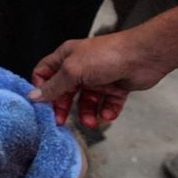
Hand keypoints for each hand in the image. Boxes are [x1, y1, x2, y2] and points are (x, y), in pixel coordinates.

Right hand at [28, 31, 167, 126]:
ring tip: (92, 121)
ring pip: (86, 101)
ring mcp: (98, 78)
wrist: (144, 56)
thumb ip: (53, 86)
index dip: (41, 88)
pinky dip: (107, 111)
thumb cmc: (106, 56)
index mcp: (66, 57)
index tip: (42, 104)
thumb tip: (33, 96)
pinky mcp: (115, 87)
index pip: (44, 73)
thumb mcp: (73, 70)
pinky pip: (106, 104)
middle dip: (63, 107)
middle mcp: (80, 67)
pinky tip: (108, 114)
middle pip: (64, 91)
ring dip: (87, 113)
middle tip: (61, 121)